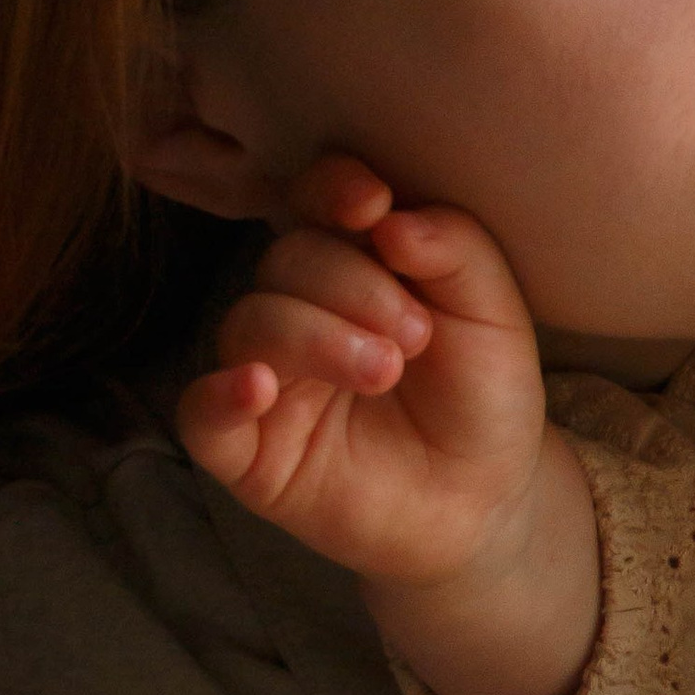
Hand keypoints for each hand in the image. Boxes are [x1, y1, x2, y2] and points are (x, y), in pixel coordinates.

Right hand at [173, 156, 600, 694]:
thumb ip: (455, 252)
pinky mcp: (247, 451)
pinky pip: (200, 412)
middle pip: (287, 261)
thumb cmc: (483, 398)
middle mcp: (300, 310)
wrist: (486, 503)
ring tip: (383, 371)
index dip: (331, 190)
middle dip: (350, 284)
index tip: (370, 206)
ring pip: (249, 324)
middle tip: (414, 336)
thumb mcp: (494, 317)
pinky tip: (259, 388)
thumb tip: (391, 218)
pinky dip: (220, 393)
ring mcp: (270, 378)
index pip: (316, 203)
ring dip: (314, 336)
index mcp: (356, 263)